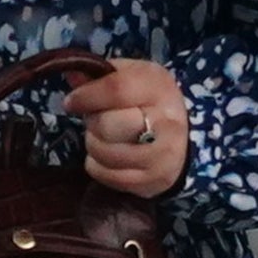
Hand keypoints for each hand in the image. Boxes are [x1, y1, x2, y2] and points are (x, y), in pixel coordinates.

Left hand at [63, 58, 187, 198]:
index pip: (117, 90)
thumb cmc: (151, 100)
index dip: (87, 96)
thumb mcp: (134, 76)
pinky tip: (108, 155)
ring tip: (103, 136)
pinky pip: (106, 176)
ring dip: (94, 144)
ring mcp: (161, 157)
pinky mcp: (153, 182)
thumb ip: (103, 75)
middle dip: (92, 122)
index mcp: (159, 88)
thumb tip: (72, 76)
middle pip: (108, 126)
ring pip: (104, 153)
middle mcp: (166, 123)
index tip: (71, 101)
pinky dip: (98, 165)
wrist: (185, 138)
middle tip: (95, 119)